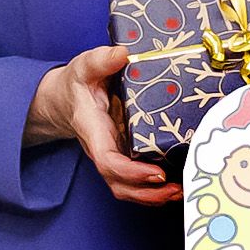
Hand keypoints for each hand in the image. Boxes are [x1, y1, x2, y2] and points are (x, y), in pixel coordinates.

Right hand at [24, 42, 173, 205]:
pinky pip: (137, 181)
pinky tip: (177, 183)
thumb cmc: (77, 84)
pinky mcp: (126, 156)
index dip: (132, 172)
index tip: (156, 173)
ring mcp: (115, 156)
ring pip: (128, 188)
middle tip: (177, 188)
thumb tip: (123, 53)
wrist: (67, 99)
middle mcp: (103, 150)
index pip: (108, 161)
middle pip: (119, 185)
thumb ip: (100, 60)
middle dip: (147, 194)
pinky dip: (155, 189)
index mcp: (93, 131)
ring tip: (181, 190)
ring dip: (154, 196)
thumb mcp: (84, 67)